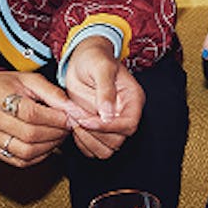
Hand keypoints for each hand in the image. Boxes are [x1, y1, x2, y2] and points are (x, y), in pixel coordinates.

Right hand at [0, 70, 86, 167]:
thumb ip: (54, 93)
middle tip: (68, 127)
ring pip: (25, 152)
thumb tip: (74, 110)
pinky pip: (20, 161)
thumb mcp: (32, 80)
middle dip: (56, 133)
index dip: (55, 118)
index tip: (70, 117)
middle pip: (29, 134)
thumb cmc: (12, 85)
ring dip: (50, 146)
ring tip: (59, 135)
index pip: (30, 114)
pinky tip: (47, 144)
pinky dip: (40, 155)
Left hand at [62, 37, 145, 158]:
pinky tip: (74, 125)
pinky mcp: (98, 129)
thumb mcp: (101, 67)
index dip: (107, 127)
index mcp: (133, 100)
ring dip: (86, 139)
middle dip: (93, 133)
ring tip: (74, 120)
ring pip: (105, 149)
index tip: (86, 120)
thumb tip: (108, 113)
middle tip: (76, 117)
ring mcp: (111, 123)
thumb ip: (106, 89)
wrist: (82, 61)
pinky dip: (81, 143)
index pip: (129, 124)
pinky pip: (93, 149)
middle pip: (117, 140)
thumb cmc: (94, 59)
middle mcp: (125, 114)